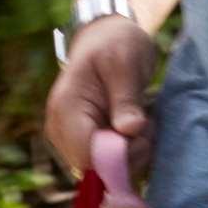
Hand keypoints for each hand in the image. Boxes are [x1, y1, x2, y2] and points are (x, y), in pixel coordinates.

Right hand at [45, 17, 153, 183]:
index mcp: (66, 109)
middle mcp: (61, 130)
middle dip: (127, 156)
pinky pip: (108, 163)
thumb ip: (127, 98)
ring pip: (103, 170)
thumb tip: (130, 130)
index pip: (87, 157)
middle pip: (94, 169)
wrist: (106, 37)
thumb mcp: (125, 63)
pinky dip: (128, 152)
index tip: (141, 133)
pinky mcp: (84, 142)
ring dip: (131, 154)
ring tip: (142, 122)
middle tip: (146, 125)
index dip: (118, 157)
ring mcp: (70, 138)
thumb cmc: (115, 44)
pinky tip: (135, 129)